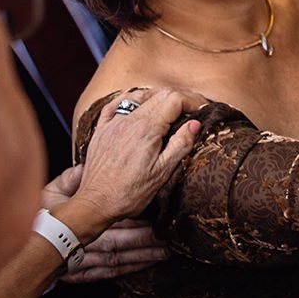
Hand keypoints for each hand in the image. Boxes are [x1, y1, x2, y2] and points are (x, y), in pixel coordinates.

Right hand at [37, 166, 168, 281]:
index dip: (132, 221)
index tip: (154, 218)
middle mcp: (79, 245)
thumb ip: (70, 180)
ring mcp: (78, 263)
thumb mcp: (50, 193)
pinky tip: (145, 266)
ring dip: (141, 257)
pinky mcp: (78, 276)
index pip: (109, 220)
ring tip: (164, 253)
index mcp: (76, 222)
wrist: (21, 245)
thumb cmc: (38, 216)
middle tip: (167, 239)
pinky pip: (106, 274)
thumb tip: (84, 169)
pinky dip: (127, 270)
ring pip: (114, 260)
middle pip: (116, 243)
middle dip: (143, 241)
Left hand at [62, 87, 204, 236]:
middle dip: (181, 98)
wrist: (96, 203)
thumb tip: (195, 123)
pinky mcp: (102, 130)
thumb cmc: (129, 193)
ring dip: (159, 96)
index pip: (175, 99)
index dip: (193, 101)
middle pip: (160, 94)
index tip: (203, 109)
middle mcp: (128, 121)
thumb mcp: (162, 172)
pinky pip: (115, 105)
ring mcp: (113, 124)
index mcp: (147, 129)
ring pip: (139, 96)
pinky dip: (130, 99)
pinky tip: (138, 105)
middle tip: (193, 109)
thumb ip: (180, 144)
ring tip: (170, 108)